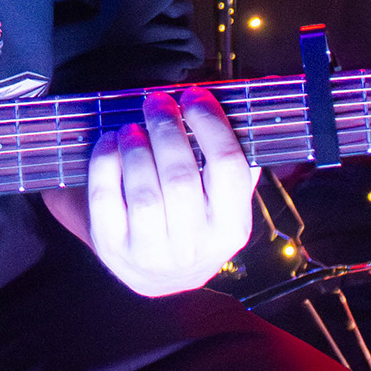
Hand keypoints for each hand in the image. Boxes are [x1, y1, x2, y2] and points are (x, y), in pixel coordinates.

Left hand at [48, 88, 255, 296]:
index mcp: (232, 228)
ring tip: (133, 126)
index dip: (211, 124)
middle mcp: (195, 247)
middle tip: (157, 101)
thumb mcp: (223, 198)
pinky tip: (111, 143)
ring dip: (136, 146)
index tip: (195, 96)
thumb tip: (264, 95)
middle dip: (167, 129)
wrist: (158, 274)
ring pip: (144, 190)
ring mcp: (152, 253)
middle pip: (181, 177)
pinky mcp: (114, 249)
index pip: (228, 167)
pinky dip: (105, 163)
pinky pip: (106, 199)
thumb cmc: (194, 218)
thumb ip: (238, 156)